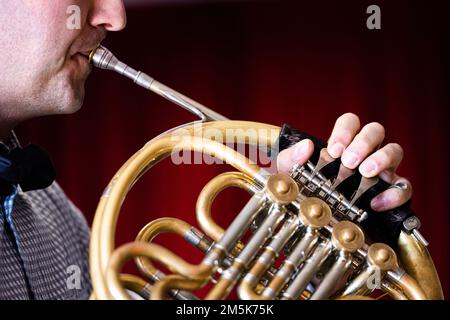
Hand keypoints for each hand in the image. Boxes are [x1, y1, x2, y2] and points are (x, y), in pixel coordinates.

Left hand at [277, 113, 412, 211]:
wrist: (315, 218)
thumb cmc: (304, 190)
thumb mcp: (290, 174)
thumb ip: (291, 158)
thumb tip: (306, 146)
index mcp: (343, 144)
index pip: (351, 122)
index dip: (345, 130)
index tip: (335, 149)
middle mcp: (365, 153)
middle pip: (375, 131)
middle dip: (363, 142)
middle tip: (349, 161)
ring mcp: (381, 171)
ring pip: (394, 151)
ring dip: (382, 159)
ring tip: (365, 172)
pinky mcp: (391, 194)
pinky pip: (404, 187)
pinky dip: (394, 193)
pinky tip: (376, 203)